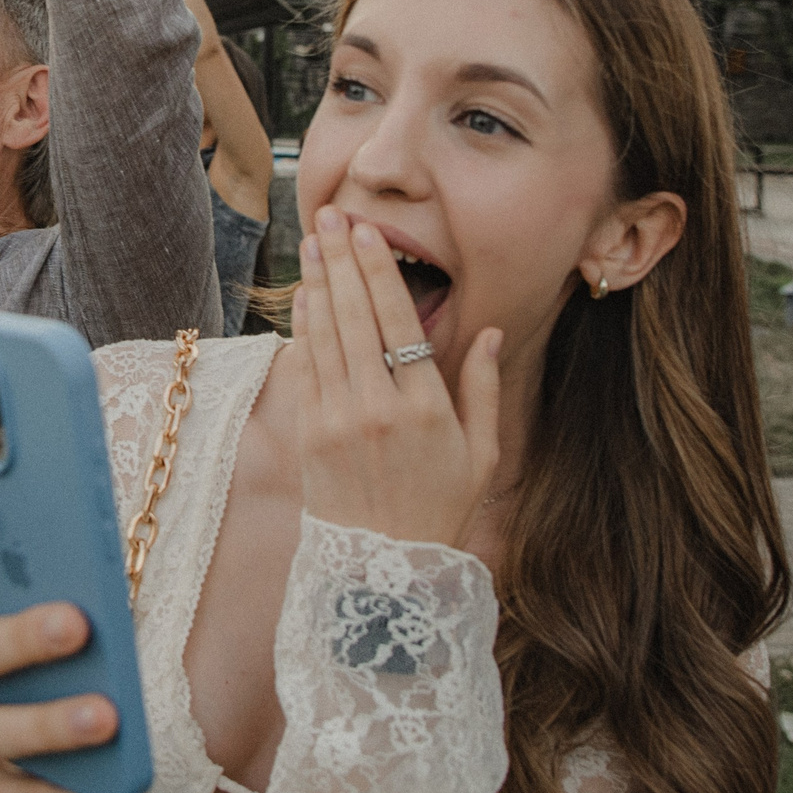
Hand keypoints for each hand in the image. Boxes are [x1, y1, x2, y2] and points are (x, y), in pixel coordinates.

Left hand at [290, 209, 502, 547]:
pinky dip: (303, 326)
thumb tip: (488, 332)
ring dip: (317, 282)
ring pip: (324, 334)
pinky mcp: (310, 436)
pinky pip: (305, 367)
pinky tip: (304, 295)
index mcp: (426, 409)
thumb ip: (483, 389)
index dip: (379, 271)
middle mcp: (378, 408)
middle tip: (332, 216)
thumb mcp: (482, 455)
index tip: (369, 232)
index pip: (398, 321)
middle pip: (355, 315)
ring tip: (313, 241)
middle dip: (342, 260)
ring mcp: (338, 421)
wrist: (384, 576)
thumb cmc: (441, 512)